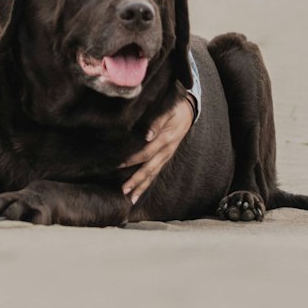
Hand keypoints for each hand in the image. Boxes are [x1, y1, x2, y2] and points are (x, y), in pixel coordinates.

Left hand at [121, 86, 194, 205]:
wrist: (189, 111)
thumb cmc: (175, 109)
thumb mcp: (168, 111)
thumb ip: (158, 122)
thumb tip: (147, 135)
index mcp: (166, 139)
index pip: (146, 153)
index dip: (132, 159)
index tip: (118, 165)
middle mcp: (166, 151)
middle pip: (150, 169)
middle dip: (136, 181)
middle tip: (123, 190)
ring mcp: (167, 155)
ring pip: (154, 174)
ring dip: (142, 186)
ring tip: (131, 198)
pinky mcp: (166, 157)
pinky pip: (157, 172)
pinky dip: (148, 182)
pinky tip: (140, 190)